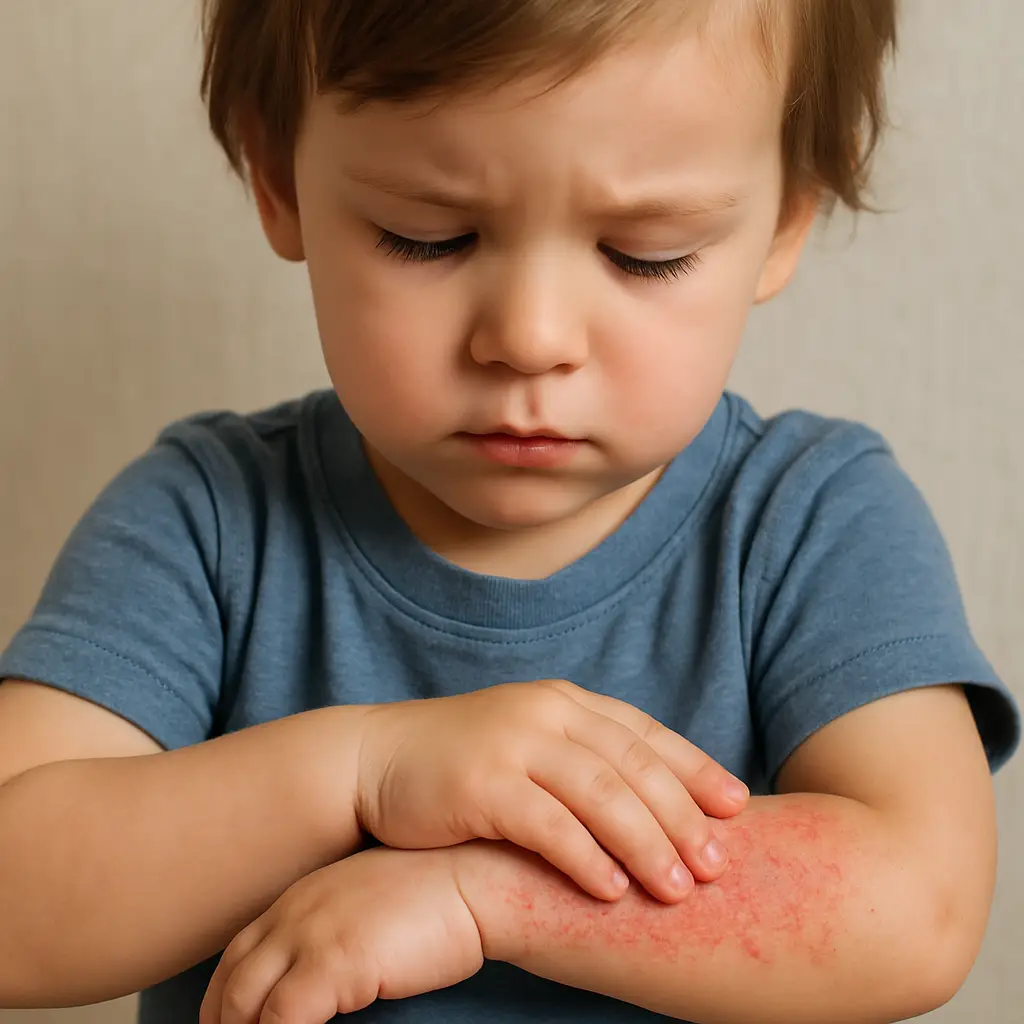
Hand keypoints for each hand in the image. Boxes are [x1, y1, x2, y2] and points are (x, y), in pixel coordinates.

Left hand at [199, 847, 481, 1023]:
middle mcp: (295, 911)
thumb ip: (334, 934)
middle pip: (231, 983)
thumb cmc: (437, 896)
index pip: (238, 955)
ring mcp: (309, 934)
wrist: (475, 879)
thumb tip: (322, 981)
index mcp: (301, 896)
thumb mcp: (368, 906)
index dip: (225, 1000)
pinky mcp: (331, 962)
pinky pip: (281, 1020)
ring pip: (244, 1005)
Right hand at [356, 679, 747, 903]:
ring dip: (646, 843)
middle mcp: (545, 712)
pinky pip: (547, 824)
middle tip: (719, 863)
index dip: (695, 768)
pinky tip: (611, 891)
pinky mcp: (480, 783)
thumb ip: (581, 757)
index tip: (737, 806)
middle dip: (683, 815)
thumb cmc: (461, 761)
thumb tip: (654, 801)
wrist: (376, 760)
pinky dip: (585, 858)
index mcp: (564, 701)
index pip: (644, 733)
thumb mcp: (528, 741)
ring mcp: (513, 743)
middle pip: (633, 764)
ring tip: (679, 889)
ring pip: (600, 793)